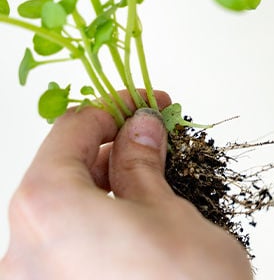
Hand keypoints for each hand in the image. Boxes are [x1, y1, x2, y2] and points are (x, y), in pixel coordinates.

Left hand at [0, 92, 251, 279]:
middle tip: (155, 138)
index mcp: (46, 208)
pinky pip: (62, 250)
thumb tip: (140, 129)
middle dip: (108, 150)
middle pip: (58, 173)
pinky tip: (133, 224)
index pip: (71, 131)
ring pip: (59, 215)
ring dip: (101, 189)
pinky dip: (93, 227)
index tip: (146, 105)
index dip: (114, 109)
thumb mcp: (171, 212)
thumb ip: (142, 163)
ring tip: (151, 183)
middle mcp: (20, 248)